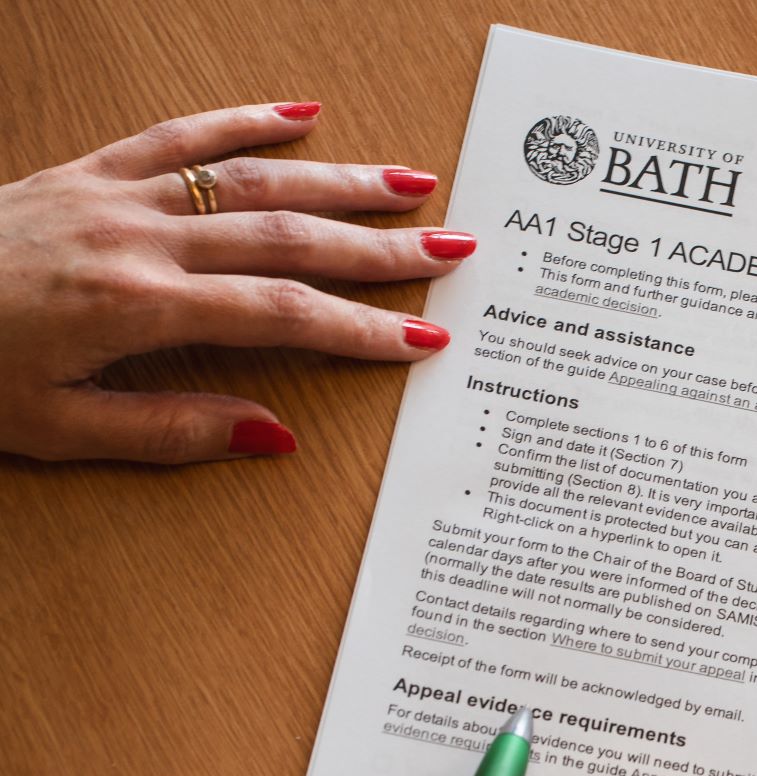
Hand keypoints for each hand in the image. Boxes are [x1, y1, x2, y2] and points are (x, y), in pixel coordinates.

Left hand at [0, 103, 473, 463]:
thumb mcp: (56, 428)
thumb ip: (169, 432)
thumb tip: (272, 435)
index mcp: (134, 307)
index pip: (278, 315)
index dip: (360, 328)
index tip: (423, 339)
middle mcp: (136, 239)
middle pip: (285, 237)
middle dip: (380, 246)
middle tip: (454, 249)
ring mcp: (113, 195)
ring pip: (249, 178)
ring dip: (339, 179)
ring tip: (411, 179)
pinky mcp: (87, 171)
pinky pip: (177, 135)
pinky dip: (242, 121)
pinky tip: (302, 114)